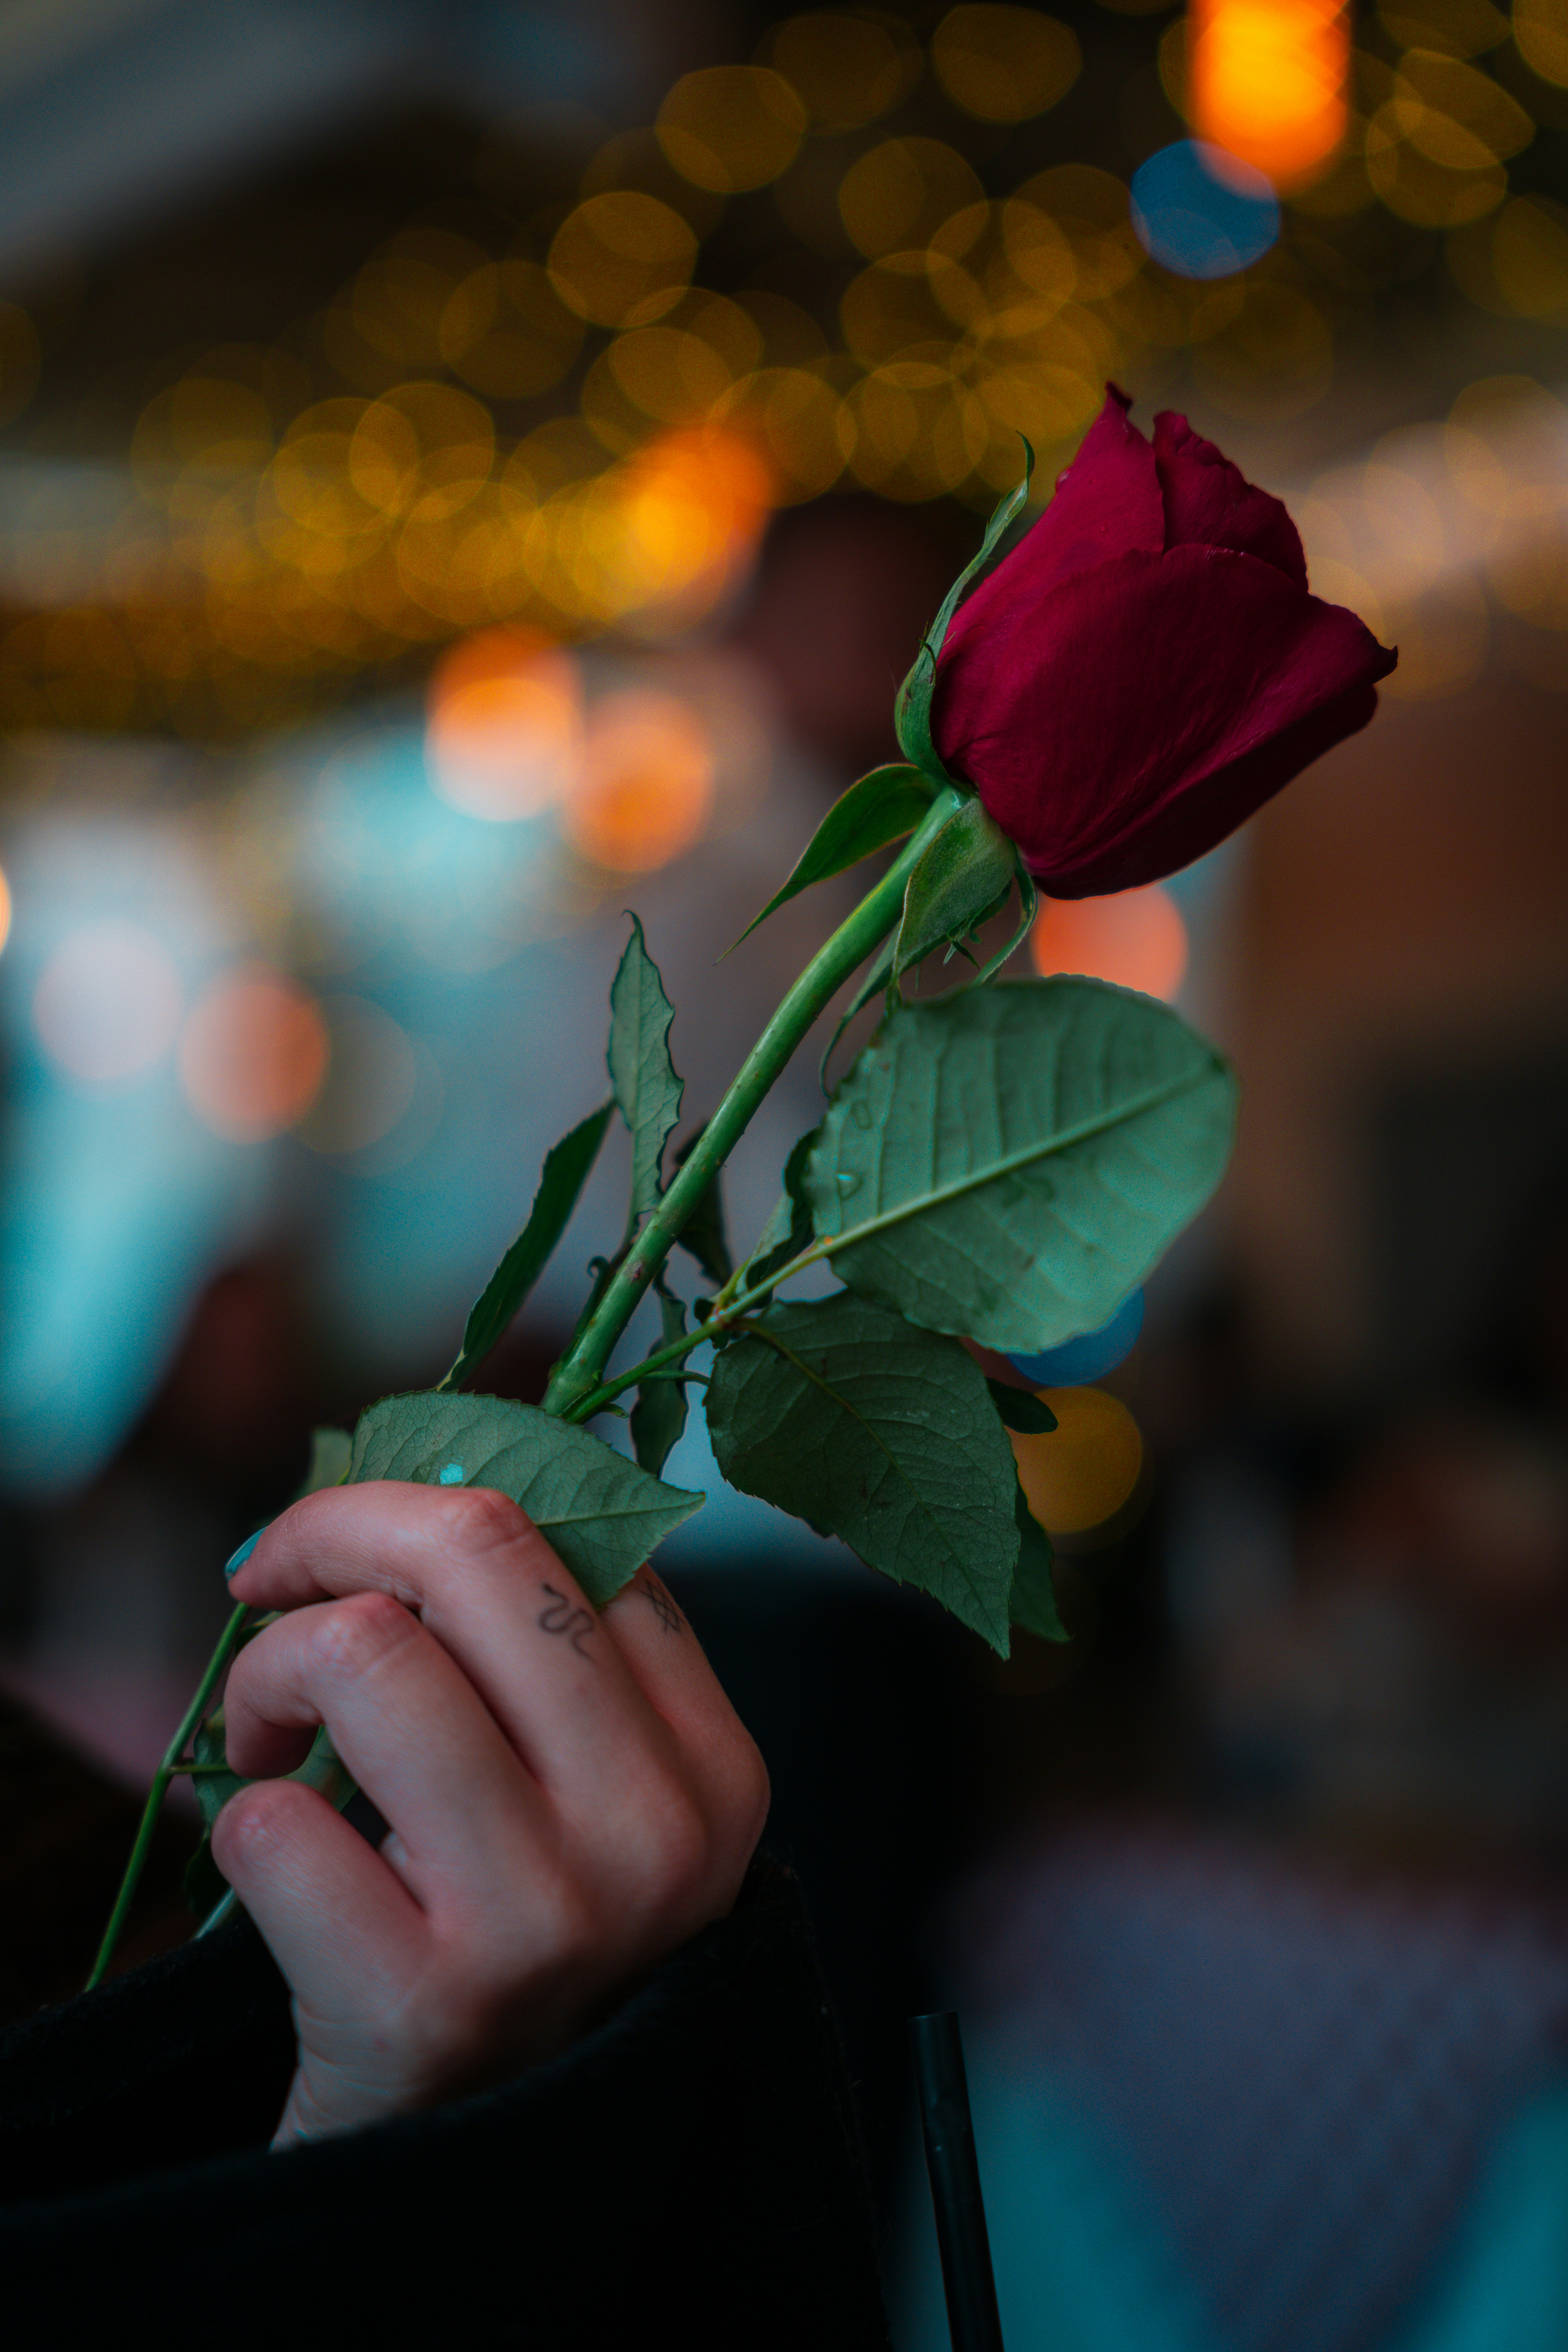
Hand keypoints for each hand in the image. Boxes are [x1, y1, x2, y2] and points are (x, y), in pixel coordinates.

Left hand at [216, 1482, 768, 2147]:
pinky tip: (280, 1864)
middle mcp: (658, 1832)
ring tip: (269, 1739)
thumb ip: (547, 1646)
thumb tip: (431, 1455)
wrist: (478, 2174)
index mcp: (716, 1764)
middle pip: (477, 1549)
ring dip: (271, 1679)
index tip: (349, 1548)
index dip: (425, 1502)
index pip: (577, 1526)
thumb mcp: (587, 1793)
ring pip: (367, 1656)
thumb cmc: (516, 1937)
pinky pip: (272, 1822)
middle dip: (336, 1532)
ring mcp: (550, 1918)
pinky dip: (239, 1823)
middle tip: (274, 1584)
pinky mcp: (428, 2002)